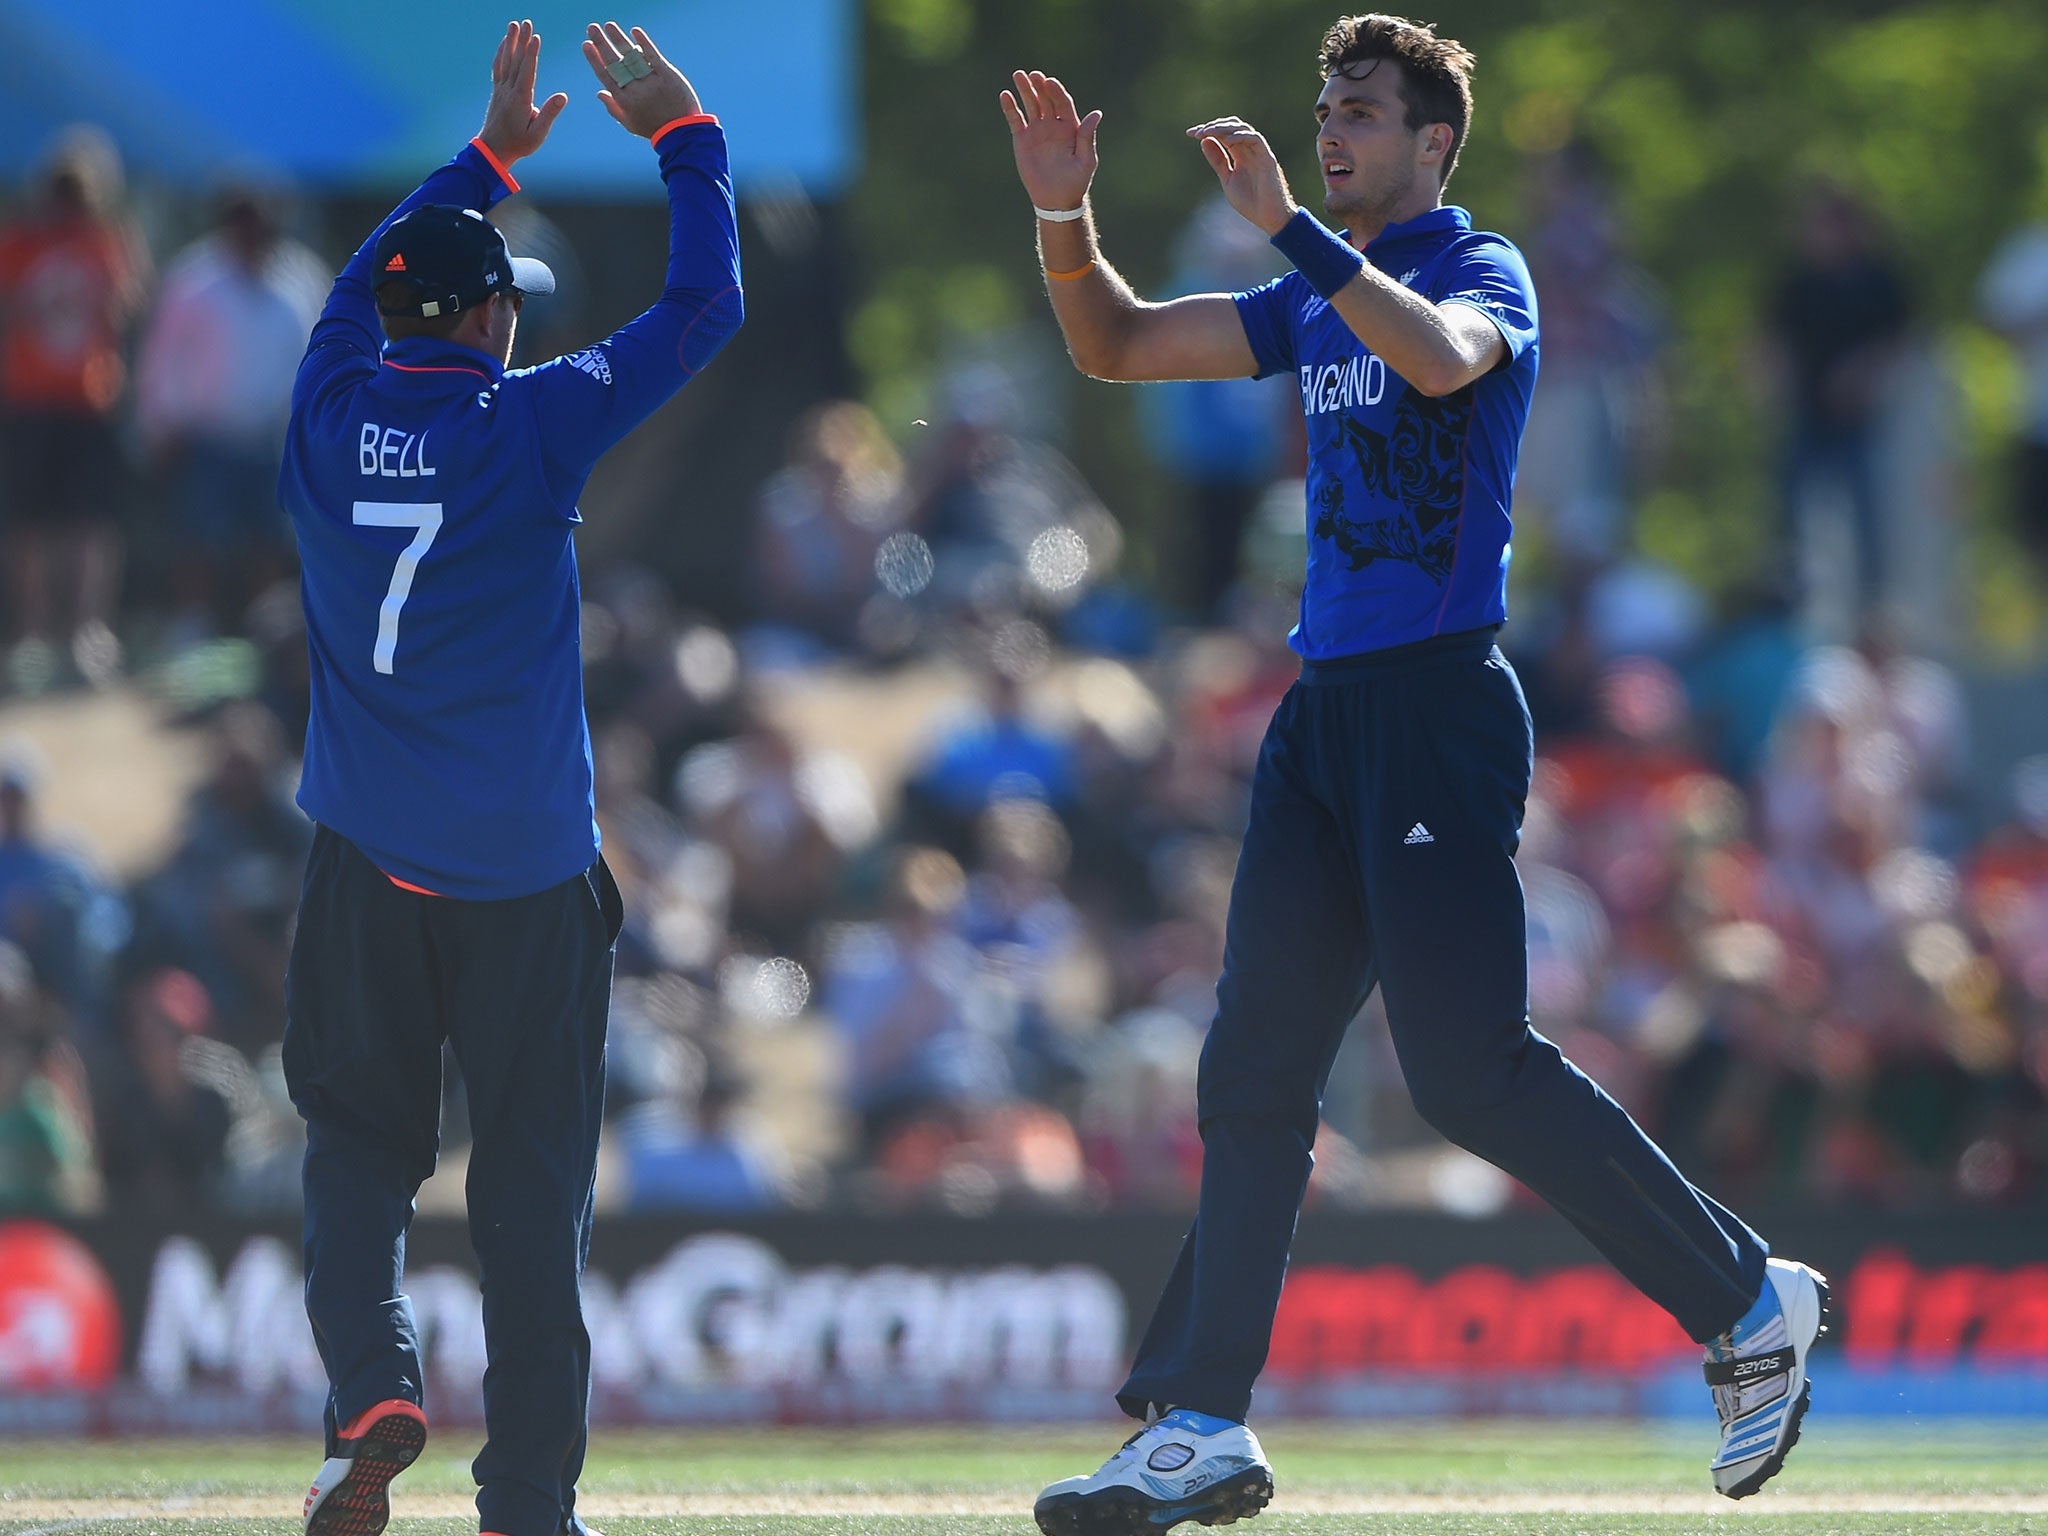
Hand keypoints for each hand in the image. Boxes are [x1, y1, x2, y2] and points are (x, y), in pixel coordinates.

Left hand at [479, 20, 569, 165]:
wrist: (493, 150)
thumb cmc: (518, 144)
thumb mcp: (537, 135)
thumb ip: (549, 114)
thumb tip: (562, 96)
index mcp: (520, 100)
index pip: (527, 71)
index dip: (531, 53)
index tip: (535, 36)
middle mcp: (508, 91)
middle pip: (516, 60)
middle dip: (521, 40)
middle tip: (526, 22)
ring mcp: (501, 90)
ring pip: (505, 60)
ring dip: (509, 41)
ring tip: (514, 25)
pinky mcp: (497, 92)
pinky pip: (498, 67)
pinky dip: (501, 53)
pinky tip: (503, 43)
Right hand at [582, 21, 702, 137]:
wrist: (683, 132)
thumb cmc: (654, 129)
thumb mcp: (631, 123)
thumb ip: (614, 108)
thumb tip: (599, 92)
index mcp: (624, 101)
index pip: (605, 76)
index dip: (594, 59)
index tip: (586, 45)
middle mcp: (635, 90)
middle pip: (615, 62)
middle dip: (601, 44)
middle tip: (591, 28)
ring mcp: (651, 82)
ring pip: (631, 56)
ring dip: (619, 38)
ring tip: (608, 25)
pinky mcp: (668, 76)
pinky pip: (653, 56)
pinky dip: (644, 42)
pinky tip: (635, 31)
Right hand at [1001, 71, 1100, 213]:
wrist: (1055, 200)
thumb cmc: (1075, 182)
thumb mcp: (1086, 161)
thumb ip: (1087, 137)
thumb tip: (1096, 113)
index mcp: (1070, 127)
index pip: (1063, 103)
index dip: (1056, 91)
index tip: (1049, 82)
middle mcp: (1053, 125)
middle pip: (1046, 99)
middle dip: (1040, 86)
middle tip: (1033, 75)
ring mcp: (1037, 131)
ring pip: (1030, 105)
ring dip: (1025, 90)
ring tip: (1018, 75)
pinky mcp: (1022, 139)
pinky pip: (1016, 120)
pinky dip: (1010, 108)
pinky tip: (1005, 95)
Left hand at [1187, 117, 1296, 235]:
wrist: (1268, 218)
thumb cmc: (1250, 202)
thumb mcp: (1227, 179)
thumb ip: (1218, 160)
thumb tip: (1204, 141)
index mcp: (1240, 155)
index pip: (1223, 136)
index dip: (1207, 131)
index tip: (1190, 133)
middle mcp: (1250, 151)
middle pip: (1232, 127)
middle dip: (1214, 127)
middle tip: (1197, 132)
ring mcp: (1259, 153)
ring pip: (1243, 129)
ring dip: (1224, 128)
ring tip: (1207, 132)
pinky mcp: (1267, 158)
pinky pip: (1255, 139)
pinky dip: (1241, 137)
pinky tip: (1226, 142)